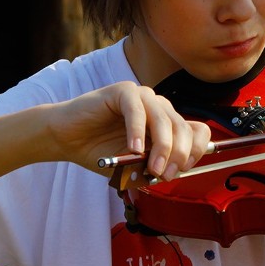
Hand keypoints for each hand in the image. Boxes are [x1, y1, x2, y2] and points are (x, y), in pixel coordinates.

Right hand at [47, 81, 210, 180]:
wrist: (66, 139)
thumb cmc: (101, 151)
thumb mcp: (135, 167)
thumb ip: (155, 168)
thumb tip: (174, 173)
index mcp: (167, 124)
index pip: (198, 131)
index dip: (197, 150)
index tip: (183, 169)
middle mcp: (160, 108)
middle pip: (184, 128)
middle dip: (179, 154)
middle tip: (165, 174)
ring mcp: (143, 97)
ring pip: (164, 120)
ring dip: (162, 147)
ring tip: (152, 167)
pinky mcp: (123, 91)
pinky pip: (137, 111)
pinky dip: (137, 132)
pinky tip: (133, 149)